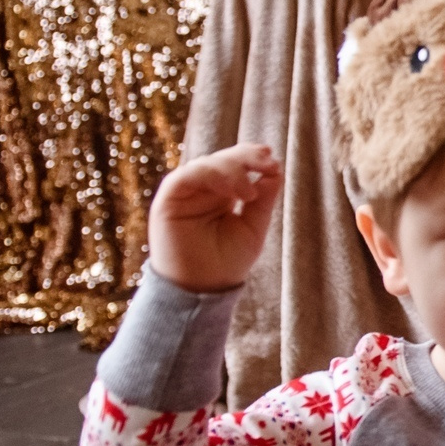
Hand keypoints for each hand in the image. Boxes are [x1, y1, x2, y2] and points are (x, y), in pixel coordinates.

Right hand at [147, 143, 280, 292]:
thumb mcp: (253, 228)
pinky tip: (232, 192)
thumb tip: (276, 170)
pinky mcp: (168, 199)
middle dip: (245, 157)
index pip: (233, 164)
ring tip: (249, 193)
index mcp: (221, 194)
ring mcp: (184, 193)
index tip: (272, 159)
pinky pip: (186, 176)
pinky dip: (211, 176)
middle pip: (221, 159)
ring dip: (231, 170)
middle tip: (267, 162)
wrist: (202, 289)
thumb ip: (263, 200)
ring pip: (205, 164)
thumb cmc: (226, 263)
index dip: (251, 156)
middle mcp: (201, 190)